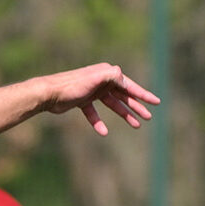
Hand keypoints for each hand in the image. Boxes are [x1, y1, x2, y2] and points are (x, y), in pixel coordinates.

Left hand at [39, 63, 160, 134]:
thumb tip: (121, 74)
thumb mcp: (93, 79)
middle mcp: (100, 81)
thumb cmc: (71, 86)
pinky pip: (94, 113)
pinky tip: (103, 132)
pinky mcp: (81, 100)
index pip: (128, 85)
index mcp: (105, 73)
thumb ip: (110, 76)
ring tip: (136, 126)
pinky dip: (98, 122)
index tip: (156, 102)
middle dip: (136, 106)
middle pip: (122, 95)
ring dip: (123, 114)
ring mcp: (91, 91)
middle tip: (148, 117)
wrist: (47, 94)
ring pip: (111, 104)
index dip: (143, 94)